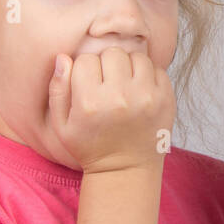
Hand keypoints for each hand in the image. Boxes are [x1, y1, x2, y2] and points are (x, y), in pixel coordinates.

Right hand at [47, 48, 175, 174]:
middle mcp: (120, 97)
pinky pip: (157, 68)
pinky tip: (140, 91)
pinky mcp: (166, 99)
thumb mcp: (62, 125)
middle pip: (112, 53)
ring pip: (137, 56)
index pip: (85, 60)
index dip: (85, 70)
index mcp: (90, 103)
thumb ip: (57, 89)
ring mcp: (147, 97)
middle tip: (107, 83)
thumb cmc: (90, 146)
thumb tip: (64, 57)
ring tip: (124, 85)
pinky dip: (148, 75)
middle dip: (107, 64)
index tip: (88, 86)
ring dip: (129, 66)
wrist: (126, 170)